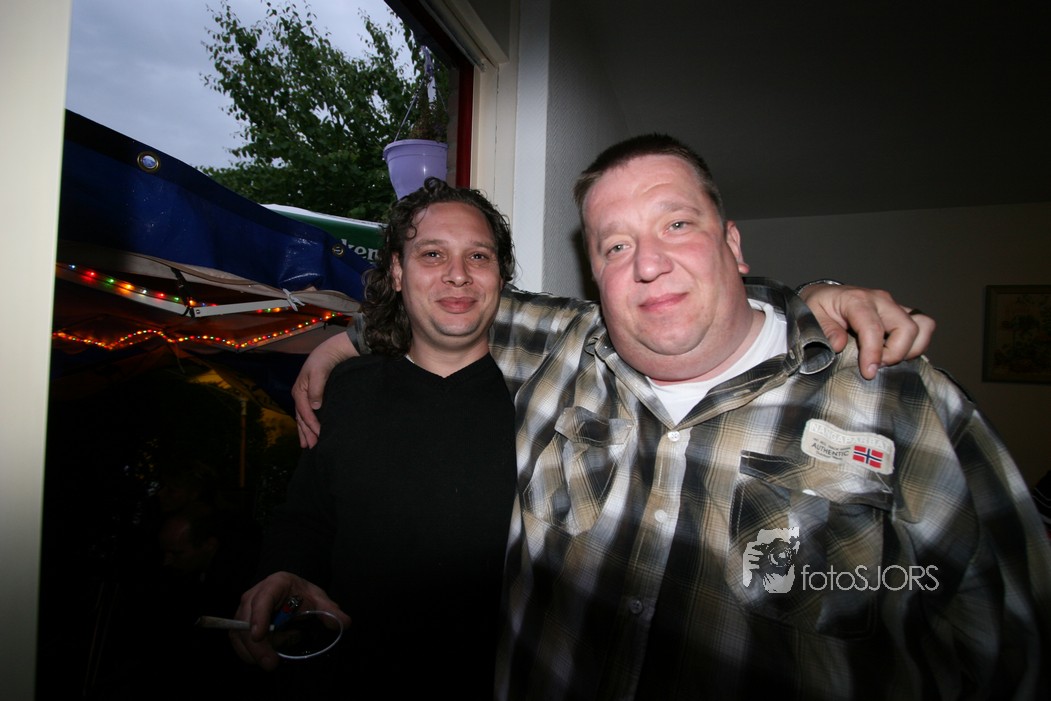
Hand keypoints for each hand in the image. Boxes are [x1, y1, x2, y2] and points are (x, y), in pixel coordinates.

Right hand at [230, 572, 350, 670]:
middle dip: (257, 645)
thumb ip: (330, 610)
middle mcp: (254, 595)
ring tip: (276, 656)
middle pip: (246, 621)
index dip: (259, 617)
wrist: (289, 591)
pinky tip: (270, 652)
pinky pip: (240, 642)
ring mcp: (244, 610)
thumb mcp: (318, 598)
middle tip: (271, 664)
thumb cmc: (302, 593)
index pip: (263, 599)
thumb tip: (344, 623)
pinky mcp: (240, 625)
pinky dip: (252, 653)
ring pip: (240, 635)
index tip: (260, 636)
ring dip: (255, 652)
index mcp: (275, 584)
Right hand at [293, 331, 358, 447]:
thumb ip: (316, 388)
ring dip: (305, 431)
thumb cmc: (325, 359)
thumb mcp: (319, 371)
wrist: (333, 349)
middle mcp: (300, 394)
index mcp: (299, 390)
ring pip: (303, 417)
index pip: (305, 412)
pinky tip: (312, 431)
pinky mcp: (314, 396)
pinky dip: (309, 423)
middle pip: (301, 418)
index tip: (320, 435)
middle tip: (312, 447)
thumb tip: (315, 406)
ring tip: (308, 445)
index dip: (312, 425)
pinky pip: (308, 413)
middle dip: (306, 433)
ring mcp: (306, 396)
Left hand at [800, 284, 934, 379]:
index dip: (874, 353)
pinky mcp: (901, 314)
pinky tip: (897, 355)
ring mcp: (894, 306)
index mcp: (856, 300)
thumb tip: (839, 345)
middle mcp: (880, 301)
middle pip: (907, 327)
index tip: (869, 372)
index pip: (873, 328)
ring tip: (888, 360)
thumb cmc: (818, 307)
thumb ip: (825, 330)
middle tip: (876, 366)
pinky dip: (916, 345)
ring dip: (912, 349)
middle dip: (896, 354)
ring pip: (923, 326)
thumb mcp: (812, 316)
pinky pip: (923, 327)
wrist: (825, 296)